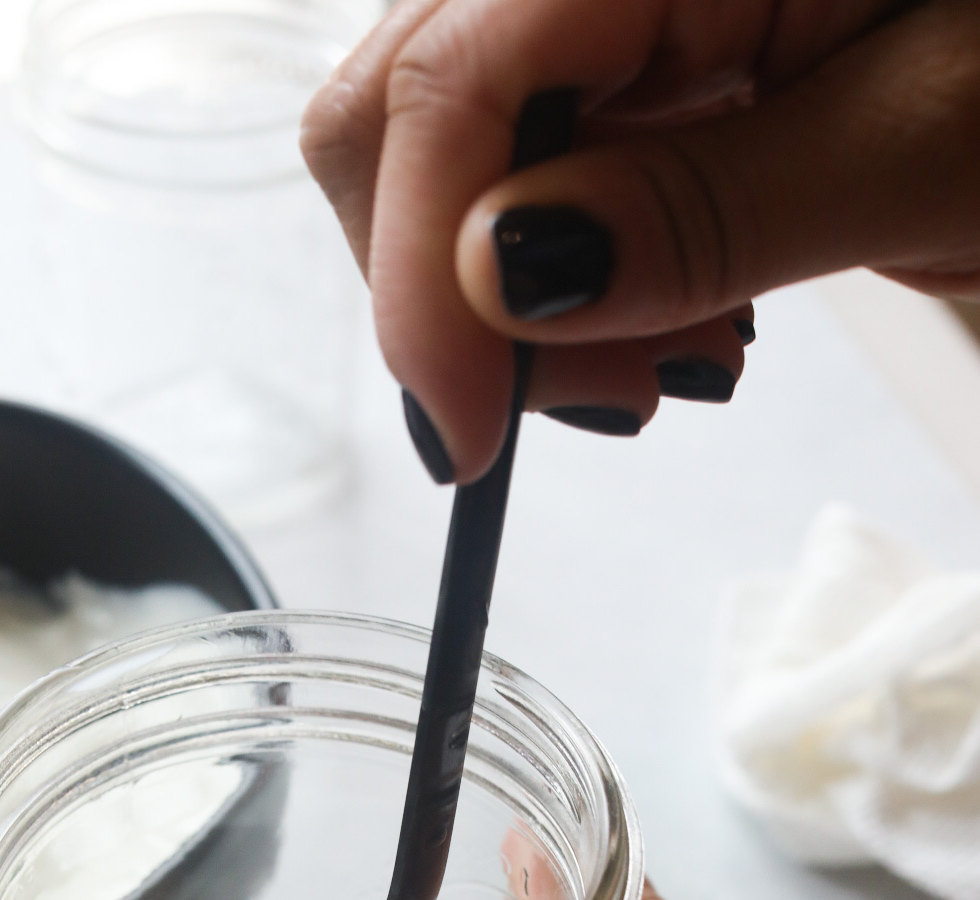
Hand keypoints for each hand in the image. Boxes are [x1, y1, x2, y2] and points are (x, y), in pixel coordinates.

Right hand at [300, 0, 979, 475]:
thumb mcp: (921, 154)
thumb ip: (702, 212)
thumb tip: (493, 276)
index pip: (451, 74)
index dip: (422, 274)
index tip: (464, 437)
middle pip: (399, 105)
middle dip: (450, 290)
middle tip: (603, 399)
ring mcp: (606, 6)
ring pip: (435, 157)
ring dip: (504, 302)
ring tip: (667, 359)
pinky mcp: (619, 56)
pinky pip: (512, 173)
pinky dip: (553, 282)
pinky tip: (662, 313)